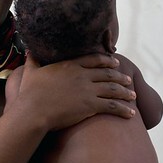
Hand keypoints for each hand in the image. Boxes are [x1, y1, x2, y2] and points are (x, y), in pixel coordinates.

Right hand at [13, 54, 135, 131]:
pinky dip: (124, 109)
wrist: (33, 111)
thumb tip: (28, 49)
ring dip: (125, 92)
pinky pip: (112, 106)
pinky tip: (131, 114)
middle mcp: (82, 76)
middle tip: (129, 79)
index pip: (94, 59)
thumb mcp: (30, 72)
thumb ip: (32, 59)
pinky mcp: (90, 106)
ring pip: (113, 89)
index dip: (107, 60)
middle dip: (120, 76)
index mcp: (70, 66)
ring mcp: (88, 91)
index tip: (115, 62)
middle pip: (107, 74)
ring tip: (133, 95)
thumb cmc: (29, 94)